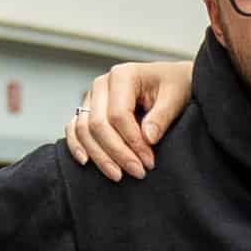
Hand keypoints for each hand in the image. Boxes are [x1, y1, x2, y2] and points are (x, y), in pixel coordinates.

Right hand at [63, 60, 190, 179]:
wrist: (171, 80)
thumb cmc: (174, 86)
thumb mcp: (175, 97)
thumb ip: (161, 117)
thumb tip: (147, 138)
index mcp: (122, 75)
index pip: (119, 115)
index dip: (133, 142)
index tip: (149, 161)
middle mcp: (102, 84)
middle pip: (98, 124)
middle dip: (117, 152)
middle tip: (137, 172)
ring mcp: (92, 96)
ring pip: (84, 129)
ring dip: (99, 155)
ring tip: (118, 175)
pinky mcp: (88, 109)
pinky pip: (75, 128)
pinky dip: (77, 145)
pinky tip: (86, 161)